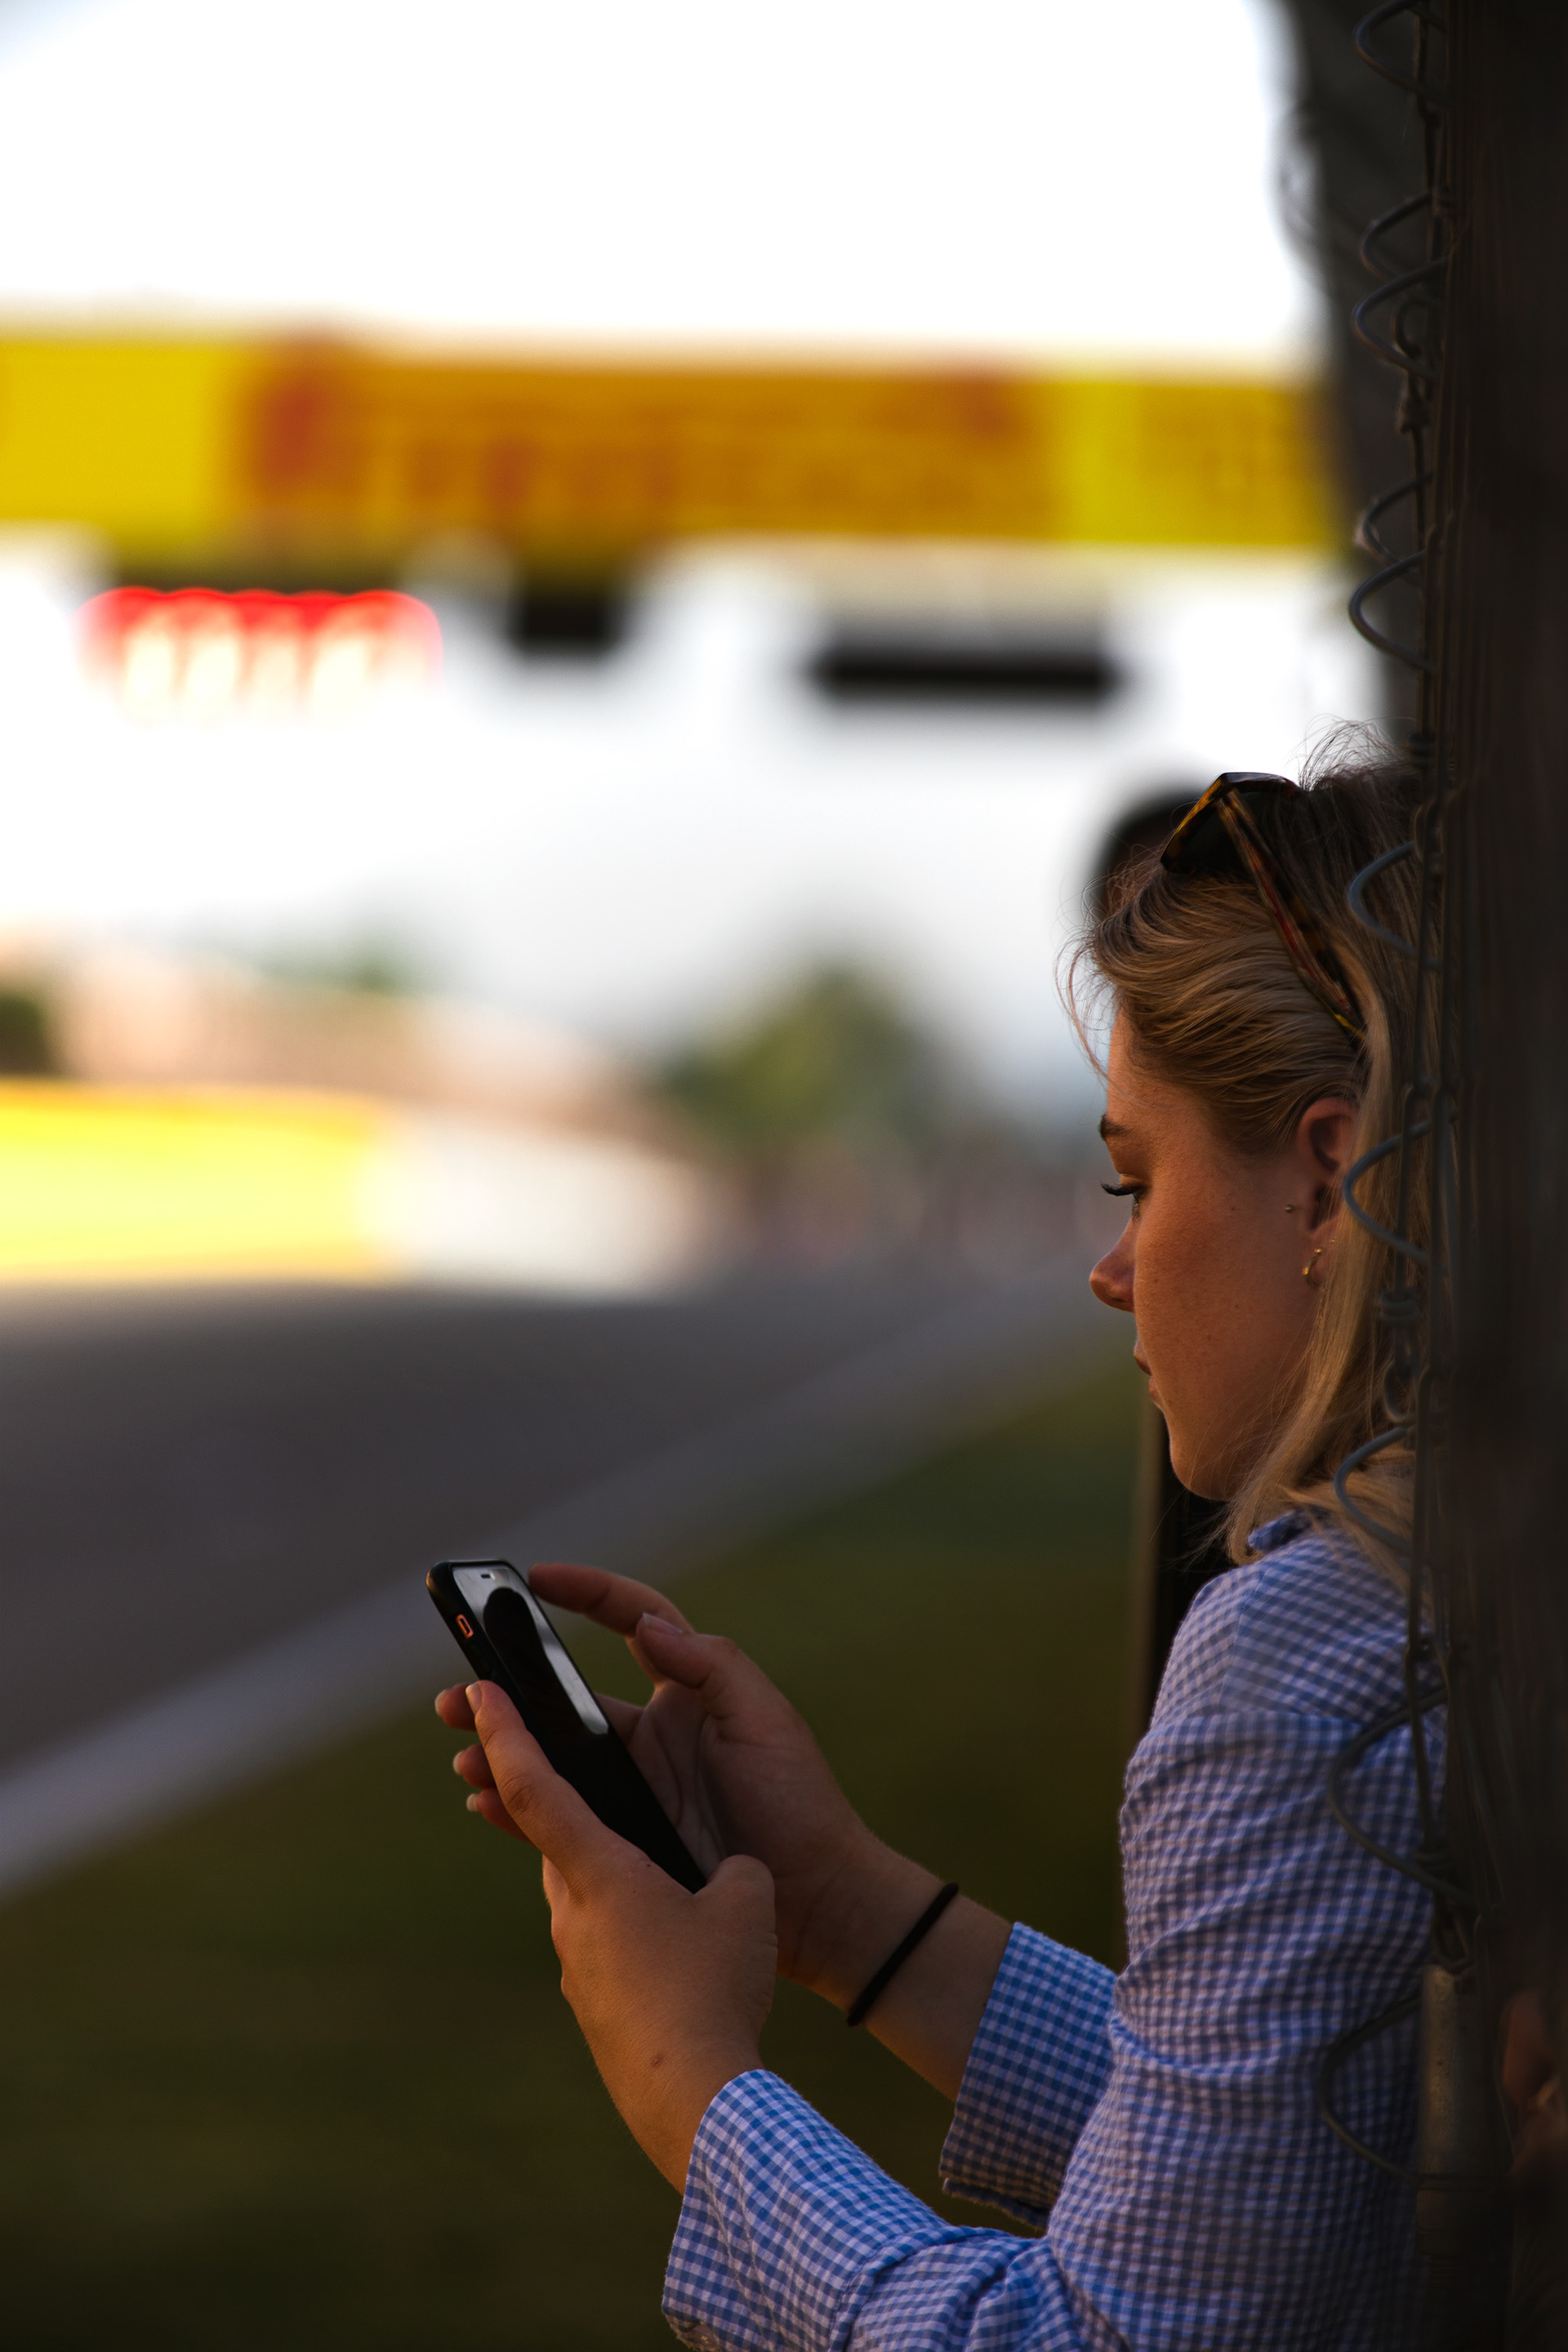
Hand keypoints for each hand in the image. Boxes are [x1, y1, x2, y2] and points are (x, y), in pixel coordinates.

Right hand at [438, 1566, 1012, 2097]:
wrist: (815, 1900)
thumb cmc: (798, 1802)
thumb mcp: (765, 1722)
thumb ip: (712, 1666)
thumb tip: (651, 1625)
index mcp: (686, 1690)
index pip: (630, 1620)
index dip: (586, 1593)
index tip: (536, 1578)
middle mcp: (652, 1731)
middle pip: (565, 1694)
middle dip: (509, 1687)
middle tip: (457, 1693)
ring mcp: (634, 1785)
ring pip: (552, 1755)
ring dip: (504, 1749)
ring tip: (461, 1752)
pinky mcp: (626, 1836)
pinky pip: (559, 1814)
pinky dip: (518, 1806)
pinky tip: (484, 1801)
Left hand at [460, 1678, 775, 2187]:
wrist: (694, 2101)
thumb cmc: (717, 1987)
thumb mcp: (745, 1902)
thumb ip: (730, 1867)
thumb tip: (724, 1874)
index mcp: (600, 1874)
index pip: (533, 1789)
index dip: (504, 1734)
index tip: (476, 1692)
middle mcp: (572, 1916)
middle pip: (556, 1842)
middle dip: (567, 1806)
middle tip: (591, 1778)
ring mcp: (576, 1968)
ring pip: (581, 1897)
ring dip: (608, 1875)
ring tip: (668, 1883)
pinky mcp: (592, 2008)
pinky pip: (603, 1949)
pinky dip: (629, 1933)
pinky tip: (676, 1955)